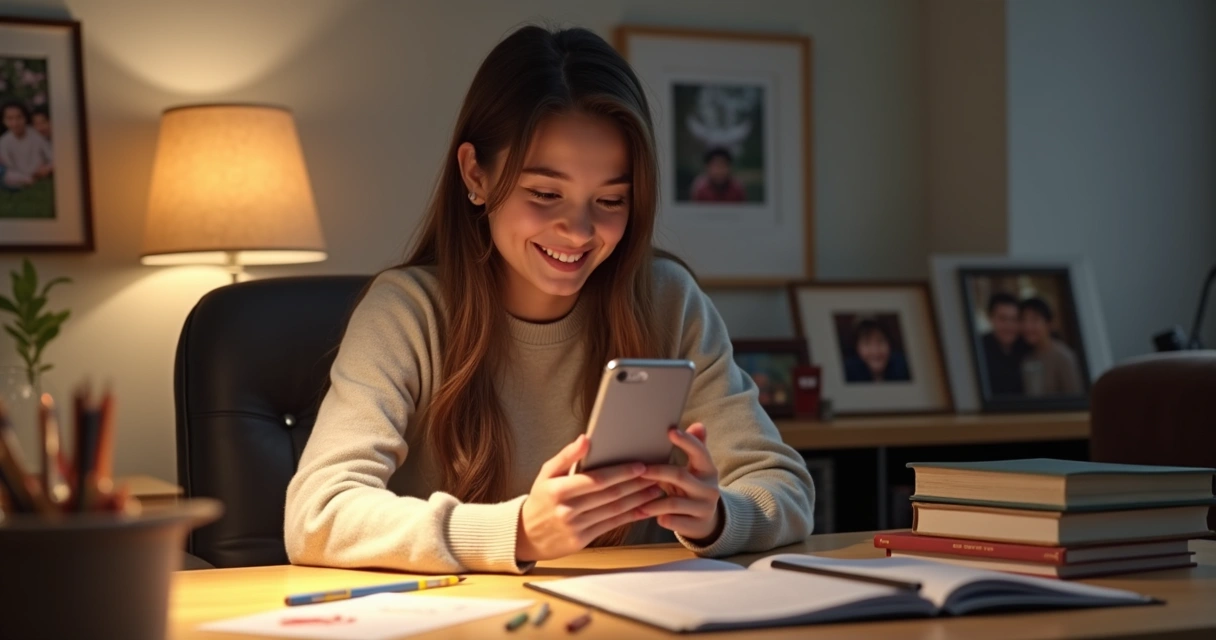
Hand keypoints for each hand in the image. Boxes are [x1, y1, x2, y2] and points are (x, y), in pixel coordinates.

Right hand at [516, 434, 660, 561]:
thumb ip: (567, 456)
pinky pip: (612, 525)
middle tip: (656, 475)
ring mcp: (576, 527)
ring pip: (614, 511)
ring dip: (638, 500)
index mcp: (558, 490)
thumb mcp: (546, 474)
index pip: (596, 480)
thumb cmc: (540, 499)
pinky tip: (644, 508)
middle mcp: (567, 510)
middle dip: (635, 484)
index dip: (620, 473)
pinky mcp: (583, 540)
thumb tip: (586, 439)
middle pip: (609, 495)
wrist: (526, 535)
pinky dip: (631, 516)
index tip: (640, 466)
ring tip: (655, 489)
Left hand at [639, 423, 722, 541]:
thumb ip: (695, 447)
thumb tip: (698, 425)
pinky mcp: (698, 526)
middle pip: (680, 476)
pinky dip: (660, 518)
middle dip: (657, 472)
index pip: (700, 452)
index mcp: (708, 470)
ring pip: (674, 503)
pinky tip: (645, 515)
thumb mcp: (696, 469)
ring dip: (652, 501)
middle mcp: (710, 488)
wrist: (707, 522)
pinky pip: (674, 522)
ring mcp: (705, 508)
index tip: (670, 431)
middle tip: (639, 470)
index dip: (686, 441)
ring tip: (636, 501)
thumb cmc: (692, 488)